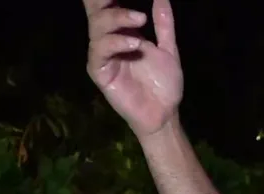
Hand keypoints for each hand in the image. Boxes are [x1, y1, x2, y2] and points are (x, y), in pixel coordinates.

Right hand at [84, 0, 182, 138]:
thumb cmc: (164, 84)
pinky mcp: (100, 73)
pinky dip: (116, 42)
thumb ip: (164, 24)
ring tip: (141, 18)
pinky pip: (100, 52)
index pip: (108, 5)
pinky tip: (135, 43)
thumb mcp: (168, 50)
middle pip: (96, 11)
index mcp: (122, 31)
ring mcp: (102, 56)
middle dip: (104, 0)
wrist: (164, 113)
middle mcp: (108, 40)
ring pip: (97, 27)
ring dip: (118, 18)